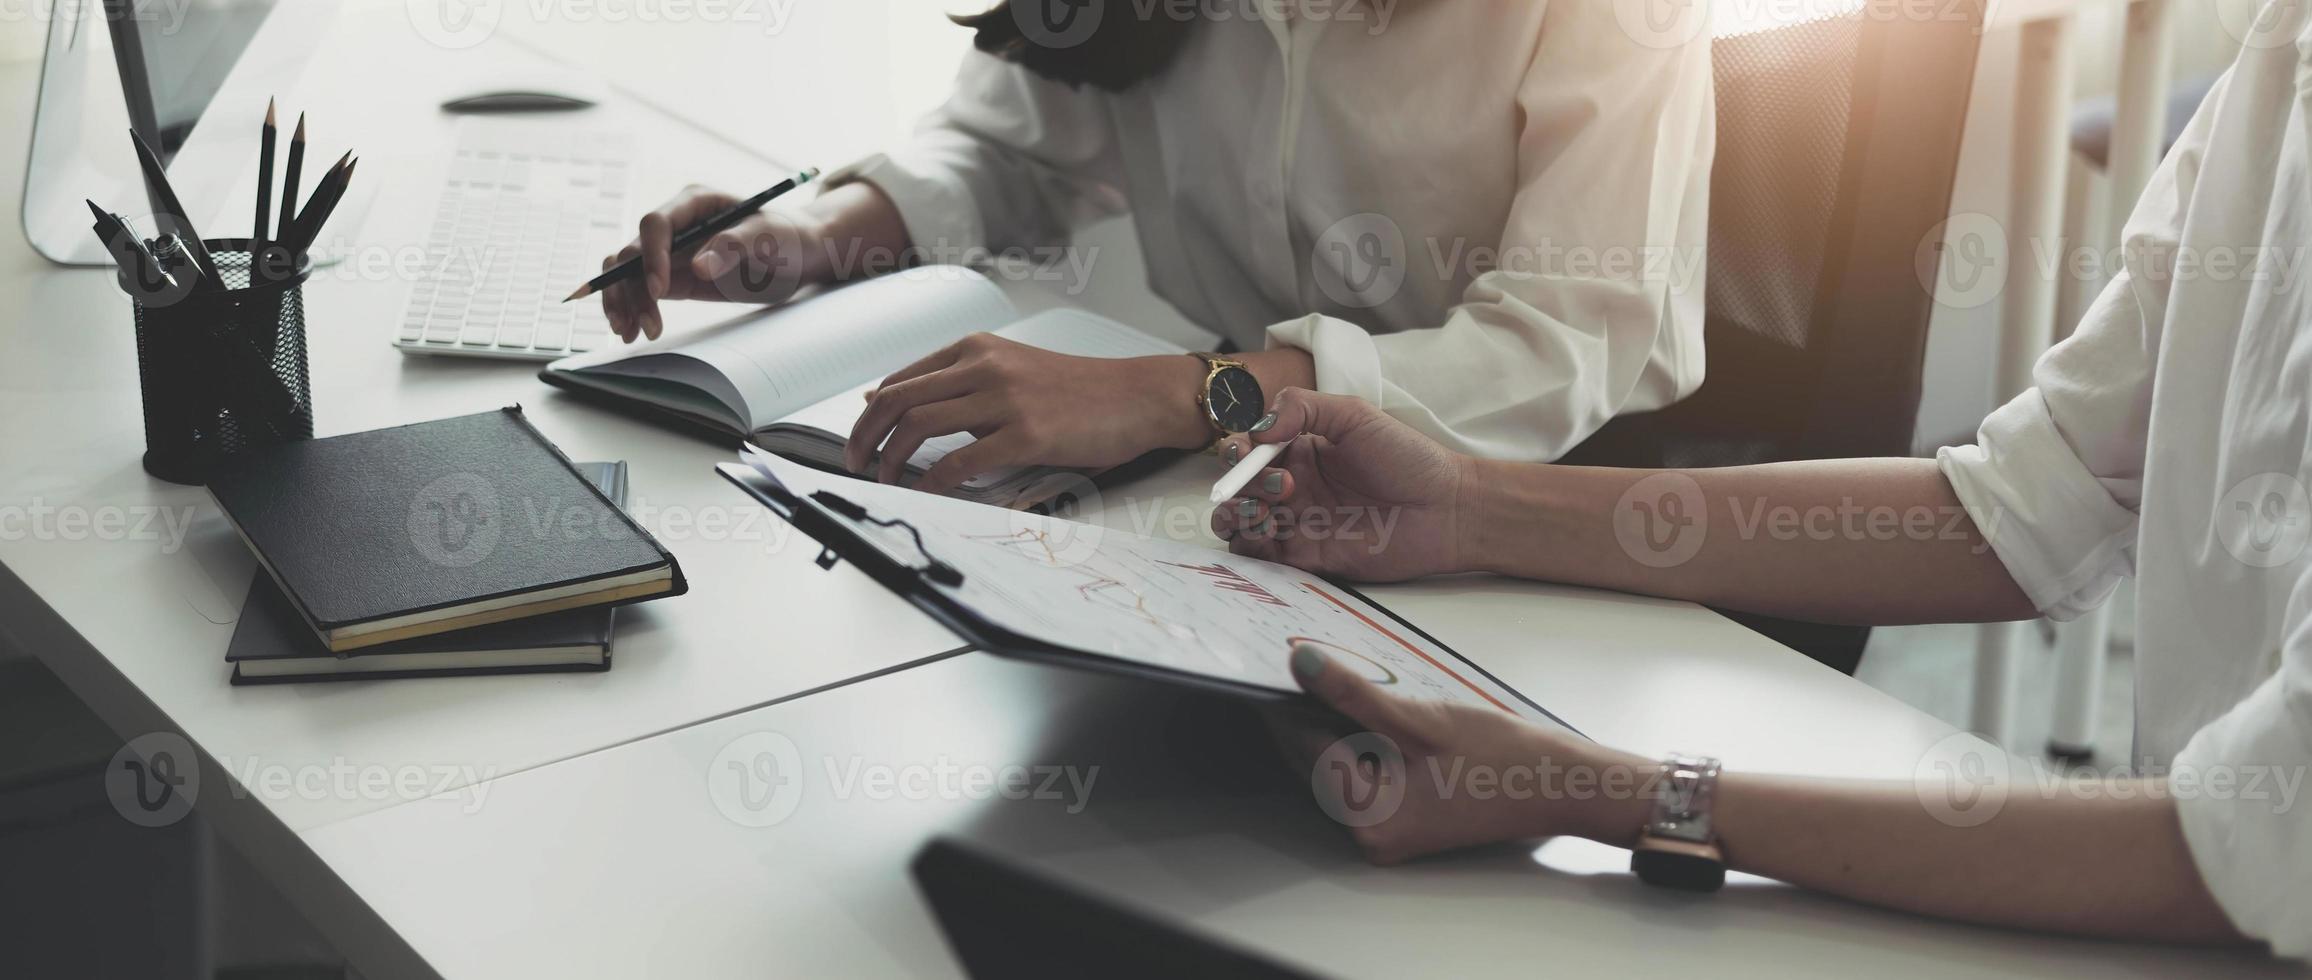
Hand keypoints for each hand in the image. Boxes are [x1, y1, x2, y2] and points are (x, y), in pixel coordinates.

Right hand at [599, 184, 829, 341]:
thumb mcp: (769, 237)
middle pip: (632, 252)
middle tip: (644, 324)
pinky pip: (637, 289)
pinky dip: (629, 308)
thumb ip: (734, 246)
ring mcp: (668, 252)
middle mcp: (674, 224)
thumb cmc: (785, 236)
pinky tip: (632, 330)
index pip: (657, 224)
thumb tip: (697, 266)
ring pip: (625, 272)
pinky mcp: (671, 277)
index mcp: (695, 202)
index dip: (651, 255)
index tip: (659, 289)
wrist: (797, 255)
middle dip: (630, 288)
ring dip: (621, 301)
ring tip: (631, 333)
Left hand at [844, 334, 1212, 493]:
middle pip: (898, 400)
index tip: (860, 440)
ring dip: (891, 459)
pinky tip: (924, 493)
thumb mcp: (1014, 371)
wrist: (1139, 395)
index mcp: (978, 349)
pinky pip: (960, 461)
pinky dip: (932, 481)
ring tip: (885, 480)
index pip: (902, 379)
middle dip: (865, 436)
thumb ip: (961, 384)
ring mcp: (1005, 399)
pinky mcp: (1025, 434)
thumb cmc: (1081, 391)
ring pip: (919, 426)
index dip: (869, 414)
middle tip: (856, 464)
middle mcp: (985, 366)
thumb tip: (898, 400)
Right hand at [1211, 389, 1474, 581]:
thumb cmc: (1408, 458)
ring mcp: (1299, 523)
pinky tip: (1272, 533)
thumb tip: (1258, 427)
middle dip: (1241, 485)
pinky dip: (1251, 546)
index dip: (1239, 451)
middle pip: (1238, 487)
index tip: (1255, 452)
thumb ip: (1301, 407)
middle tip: (1283, 488)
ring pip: (1239, 522)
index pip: (1248, 449)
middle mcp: (1294, 486)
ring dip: (1236, 515)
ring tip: (1264, 514)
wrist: (1446, 509)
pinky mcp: (1307, 558)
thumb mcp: (1354, 415)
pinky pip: (1261, 557)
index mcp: (1301, 450)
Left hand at [1279, 643, 1650, 863]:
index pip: (1305, 747)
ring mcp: (1384, 832)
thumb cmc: (1499, 757)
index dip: (1296, 701)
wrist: (1557, 784)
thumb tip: (1300, 664)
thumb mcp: (1418, 719)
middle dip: (1318, 714)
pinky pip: (1364, 775)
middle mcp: (1368, 835)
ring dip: (1342, 727)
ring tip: (1362, 690)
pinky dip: (1364, 743)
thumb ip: (1352, 694)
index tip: (1286, 660)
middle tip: (1322, 665)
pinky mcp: (1400, 821)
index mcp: (1368, 818)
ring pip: (1339, 765)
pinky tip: (1384, 718)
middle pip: (1317, 760)